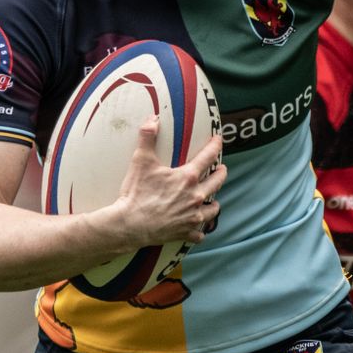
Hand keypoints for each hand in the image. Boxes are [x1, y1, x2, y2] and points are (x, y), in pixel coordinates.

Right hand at [108, 120, 225, 247]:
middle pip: (217, 183)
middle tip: (222, 170)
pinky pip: (199, 233)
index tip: (219, 140)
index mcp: (188, 177)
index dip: (215, 146)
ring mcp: (192, 216)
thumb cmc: (137, 193)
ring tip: (213, 201)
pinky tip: (199, 230)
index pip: (208, 157)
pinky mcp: (185, 232)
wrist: (130, 224)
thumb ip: (147, 137)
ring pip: (213, 210)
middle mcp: (195, 196)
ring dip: (214, 204)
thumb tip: (153, 118)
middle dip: (221, 174)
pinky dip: (200, 231)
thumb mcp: (141, 161)